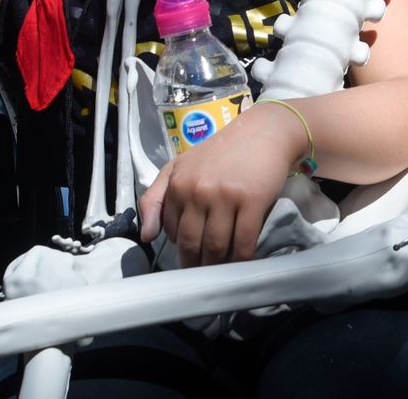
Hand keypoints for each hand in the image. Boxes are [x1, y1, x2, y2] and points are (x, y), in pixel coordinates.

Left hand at [139, 104, 303, 265]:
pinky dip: (241, 259)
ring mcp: (224, 196)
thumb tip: (146, 236)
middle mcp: (197, 190)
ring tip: (221, 271)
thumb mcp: (179, 167)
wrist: (261, 133)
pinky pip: (243, 242)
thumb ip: (156, 199)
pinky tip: (242, 263)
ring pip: (216, 246)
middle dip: (196, 265)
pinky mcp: (251, 201)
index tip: (191, 256)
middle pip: (191, 243)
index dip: (182, 248)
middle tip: (203, 275)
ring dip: (217, 265)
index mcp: (177, 184)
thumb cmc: (220, 153)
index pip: (172, 232)